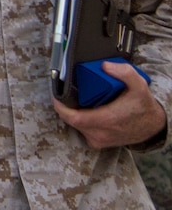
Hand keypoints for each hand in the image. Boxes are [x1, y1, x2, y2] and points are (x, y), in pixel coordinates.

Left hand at [53, 61, 167, 148]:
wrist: (153, 125)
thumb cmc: (143, 107)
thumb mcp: (138, 85)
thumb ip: (124, 72)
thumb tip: (105, 66)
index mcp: (107, 120)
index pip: (74, 118)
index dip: (61, 108)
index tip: (56, 97)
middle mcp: (101, 133)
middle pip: (71, 121)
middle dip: (66, 107)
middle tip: (66, 95)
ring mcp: (99, 140)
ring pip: (75, 126)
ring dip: (73, 114)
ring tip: (78, 101)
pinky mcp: (99, 143)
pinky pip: (82, 131)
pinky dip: (80, 121)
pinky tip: (85, 111)